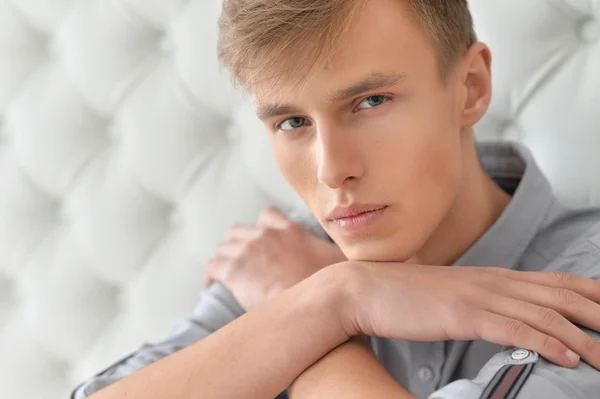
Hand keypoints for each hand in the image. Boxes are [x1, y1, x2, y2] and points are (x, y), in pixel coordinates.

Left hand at [205, 207, 345, 309]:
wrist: (320, 302)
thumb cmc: (334, 287)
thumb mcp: (339, 261)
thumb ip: (332, 252)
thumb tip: (342, 257)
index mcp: (291, 230)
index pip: (267, 216)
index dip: (261, 230)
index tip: (262, 244)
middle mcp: (267, 236)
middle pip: (238, 231)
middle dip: (237, 246)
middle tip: (241, 265)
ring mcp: (248, 251)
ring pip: (223, 248)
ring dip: (224, 261)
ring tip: (226, 278)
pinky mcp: (234, 270)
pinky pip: (212, 267)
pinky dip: (211, 276)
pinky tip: (213, 287)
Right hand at [336, 262, 599, 369]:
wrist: (364, 289)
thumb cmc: (404, 296)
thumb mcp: (448, 296)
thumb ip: (477, 302)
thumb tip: (495, 317)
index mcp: (491, 277)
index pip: (553, 282)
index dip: (589, 294)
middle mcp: (492, 282)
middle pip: (560, 294)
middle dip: (598, 313)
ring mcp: (478, 296)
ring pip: (544, 314)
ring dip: (582, 337)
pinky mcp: (462, 315)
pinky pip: (513, 329)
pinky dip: (545, 342)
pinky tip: (567, 358)